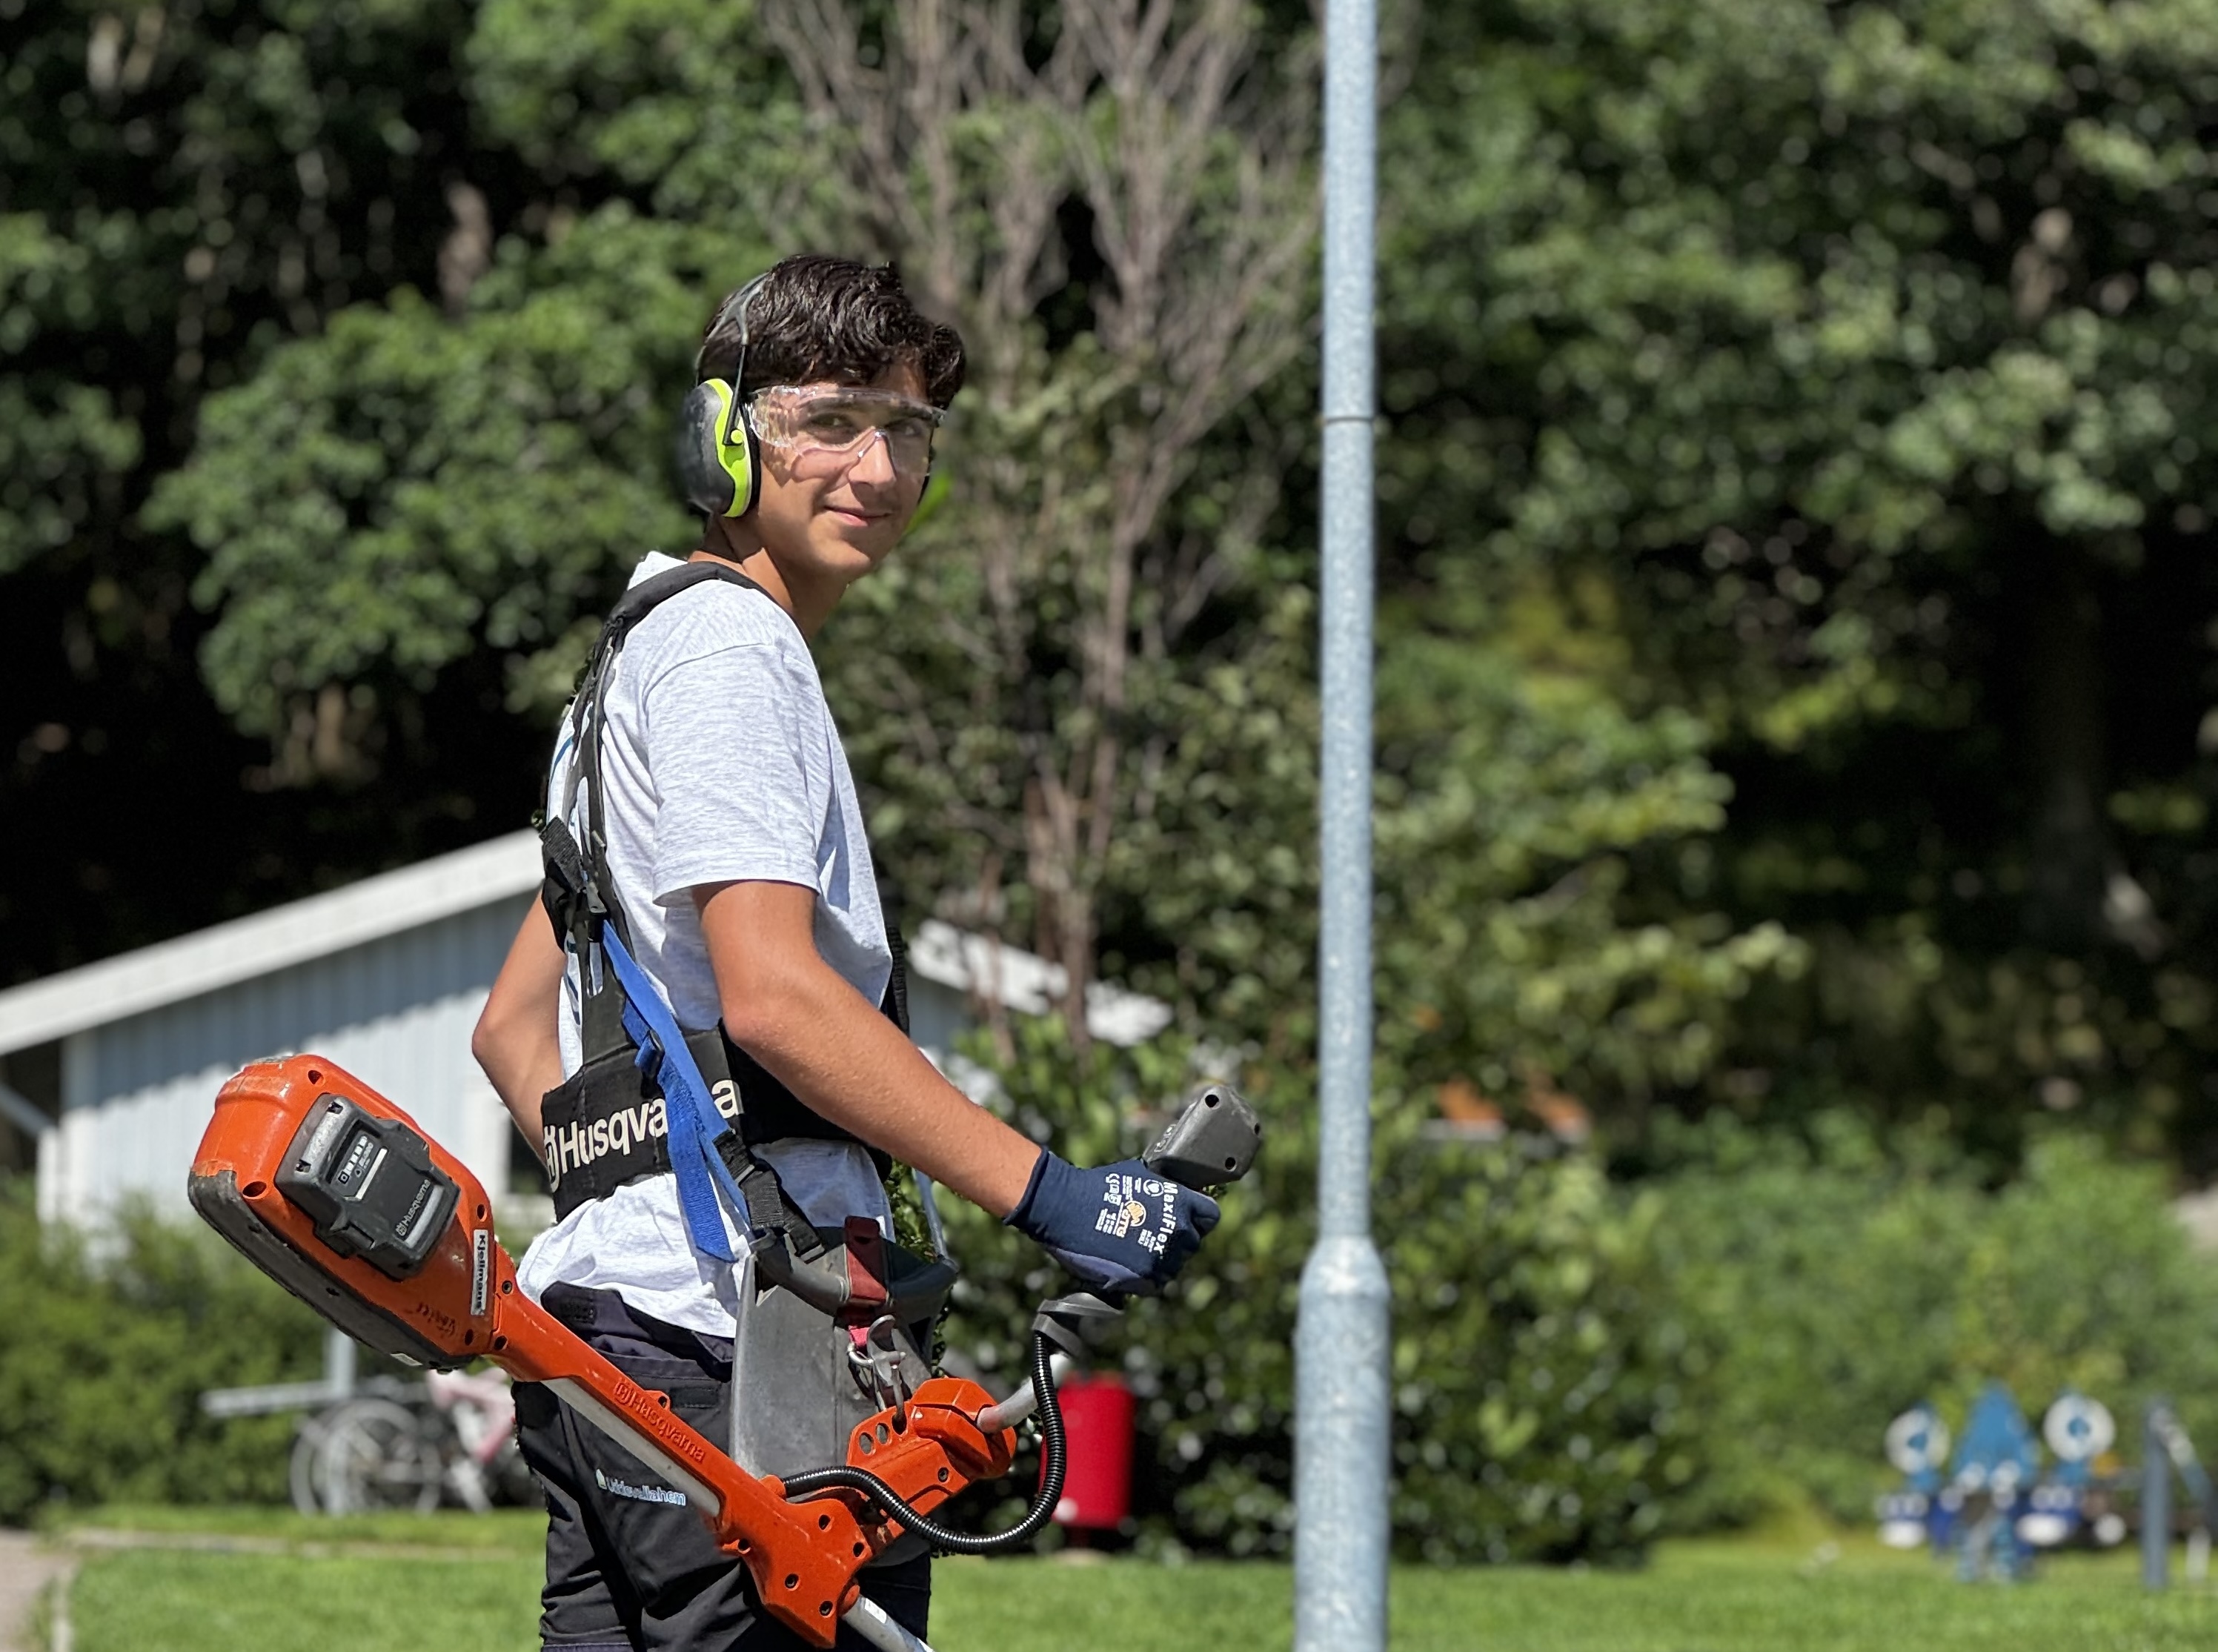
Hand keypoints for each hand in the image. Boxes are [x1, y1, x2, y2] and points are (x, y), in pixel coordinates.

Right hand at [1004, 1150, 1220, 1295]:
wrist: (1066, 1208)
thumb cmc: (1098, 1186)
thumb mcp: (1140, 1173)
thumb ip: (1165, 1187)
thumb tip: (1174, 1189)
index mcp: (1181, 1202)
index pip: (1211, 1216)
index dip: (1198, 1217)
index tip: (1186, 1219)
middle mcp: (1178, 1231)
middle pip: (1192, 1243)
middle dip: (1176, 1240)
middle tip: (1152, 1235)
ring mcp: (1162, 1257)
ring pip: (1174, 1266)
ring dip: (1160, 1261)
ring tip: (1135, 1249)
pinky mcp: (1143, 1278)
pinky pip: (1154, 1284)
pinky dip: (1144, 1278)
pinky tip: (1127, 1263)